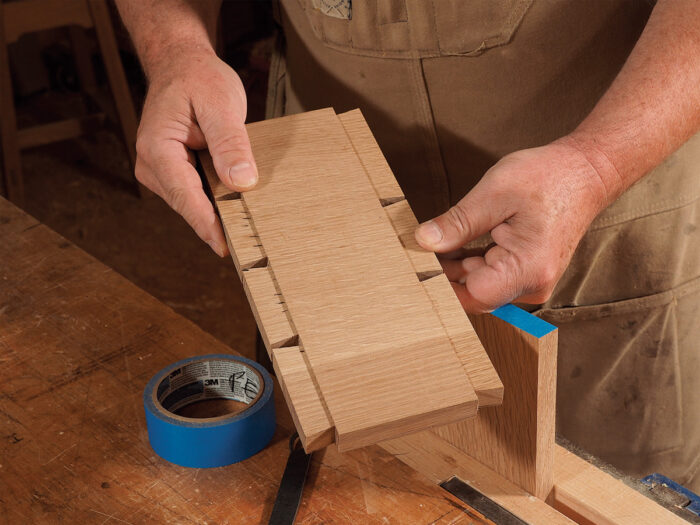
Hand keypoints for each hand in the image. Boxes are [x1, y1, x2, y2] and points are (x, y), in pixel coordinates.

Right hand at [135, 47, 257, 256]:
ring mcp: (160, 171)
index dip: (208, 225)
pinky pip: (195, 194)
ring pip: (192, 203)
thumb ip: (230, 144)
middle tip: (249, 246)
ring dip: (217, 214)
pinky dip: (214, 201)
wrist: (181, 65)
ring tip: (247, 229)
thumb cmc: (198, 79)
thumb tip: (241, 182)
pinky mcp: (172, 173)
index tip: (227, 248)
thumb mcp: (221, 104)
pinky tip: (236, 207)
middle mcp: (152, 164)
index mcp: (158, 148)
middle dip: (216, 224)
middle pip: (188, 205)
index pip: (186, 197)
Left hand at [415, 139, 612, 312]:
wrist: (587, 173)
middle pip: (473, 292)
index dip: (442, 281)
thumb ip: (457, 222)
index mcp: (527, 269)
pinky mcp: (526, 274)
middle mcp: (532, 285)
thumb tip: (423, 241)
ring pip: (478, 285)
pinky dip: (470, 261)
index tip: (420, 262)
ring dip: (455, 265)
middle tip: (420, 247)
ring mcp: (531, 282)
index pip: (472, 295)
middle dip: (444, 272)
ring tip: (436, 240)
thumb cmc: (548, 177)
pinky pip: (489, 276)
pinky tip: (454, 242)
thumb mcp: (494, 193)